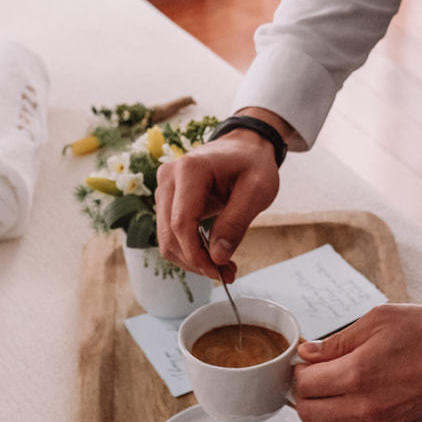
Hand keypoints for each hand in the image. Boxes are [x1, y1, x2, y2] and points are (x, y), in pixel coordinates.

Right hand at [155, 124, 282, 279]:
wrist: (244, 147)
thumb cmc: (252, 163)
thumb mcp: (257, 191)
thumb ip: (236, 223)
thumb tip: (217, 258)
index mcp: (189, 170)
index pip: (181, 223)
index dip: (197, 254)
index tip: (219, 271)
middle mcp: (168, 177)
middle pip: (170, 234)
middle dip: (196, 261)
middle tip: (227, 274)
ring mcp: (164, 188)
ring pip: (166, 238)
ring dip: (192, 259)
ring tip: (223, 266)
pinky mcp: (166, 199)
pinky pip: (171, 233)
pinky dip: (189, 250)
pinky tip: (213, 255)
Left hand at [291, 303, 421, 421]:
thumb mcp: (379, 320)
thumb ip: (338, 340)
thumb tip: (308, 352)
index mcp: (358, 374)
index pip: (304, 385)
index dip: (298, 370)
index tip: (305, 358)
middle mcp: (365, 406)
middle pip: (308, 413)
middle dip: (303, 392)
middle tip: (314, 372)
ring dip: (323, 405)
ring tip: (336, 380)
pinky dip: (345, 411)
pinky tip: (358, 389)